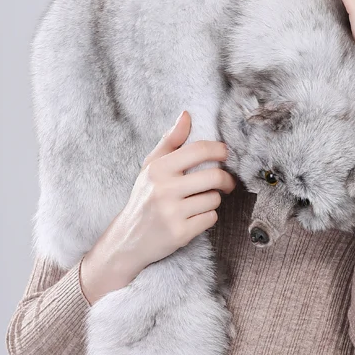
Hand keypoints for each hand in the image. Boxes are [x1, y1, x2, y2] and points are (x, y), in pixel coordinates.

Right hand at [91, 111, 237, 288]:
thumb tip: (186, 115)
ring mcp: (172, 212)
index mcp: (158, 169)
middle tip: (226, 183)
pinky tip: (193, 218)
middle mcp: (164, 189)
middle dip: (226, 180)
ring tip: (199, 203)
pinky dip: (207, 218)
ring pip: (214, 199)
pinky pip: (210, 218)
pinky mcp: (180, 233)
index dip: (219, 150)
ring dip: (213, 200)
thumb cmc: (144, 198)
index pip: (199, 150)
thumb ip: (170, 141)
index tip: (226, 153)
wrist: (128, 238)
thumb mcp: (150, 168)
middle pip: (214, 176)